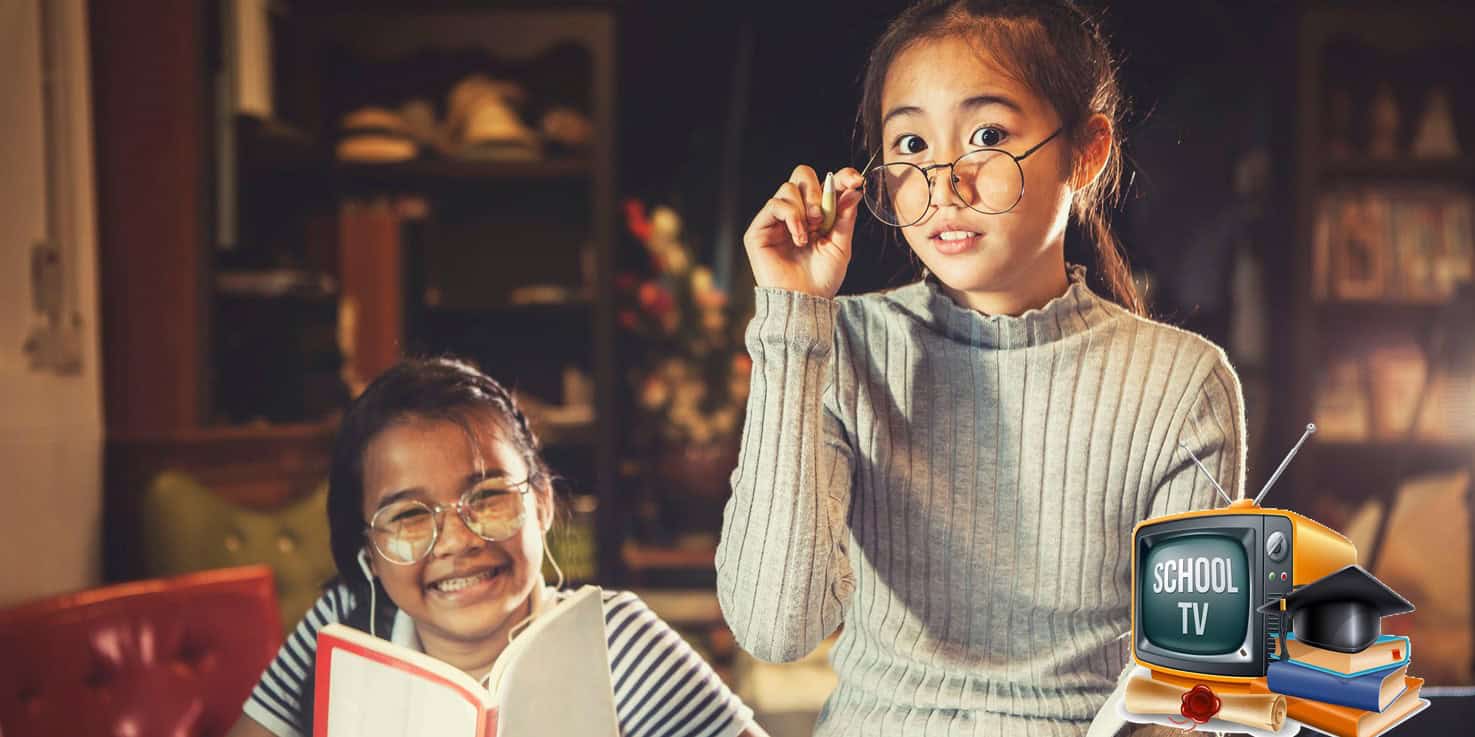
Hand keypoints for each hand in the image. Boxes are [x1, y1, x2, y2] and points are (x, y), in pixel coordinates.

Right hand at [743, 165, 863, 298]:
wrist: (805, 301)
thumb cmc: (822, 278)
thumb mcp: (841, 245)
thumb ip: (845, 216)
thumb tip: (853, 189)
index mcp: (817, 213)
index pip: (826, 182)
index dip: (841, 176)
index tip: (854, 181)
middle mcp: (796, 212)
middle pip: (802, 174)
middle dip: (817, 191)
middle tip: (821, 217)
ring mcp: (776, 219)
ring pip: (788, 187)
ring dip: (804, 208)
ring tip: (810, 232)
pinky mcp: (760, 229)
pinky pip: (774, 205)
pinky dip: (791, 216)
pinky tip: (799, 237)